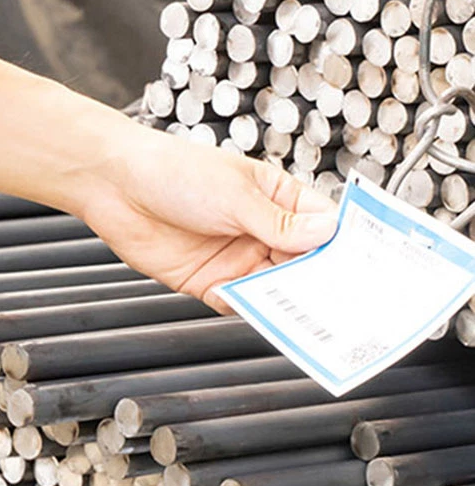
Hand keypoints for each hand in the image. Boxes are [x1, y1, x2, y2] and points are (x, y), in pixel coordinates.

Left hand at [78, 125, 338, 308]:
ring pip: (278, 290)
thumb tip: (329, 234)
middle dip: (324, 283)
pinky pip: (242, 306)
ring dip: (290, 302)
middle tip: (346, 302)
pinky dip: (251, 310)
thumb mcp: (234, 193)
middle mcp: (262, 231)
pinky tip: (256, 309)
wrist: (113, 184)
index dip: (347, 248)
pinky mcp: (211, 283)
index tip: (372, 271)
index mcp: (276, 198)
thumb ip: (279, 222)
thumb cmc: (172, 170)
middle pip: (307, 266)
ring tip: (309, 315)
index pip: (325, 228)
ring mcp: (238, 258)